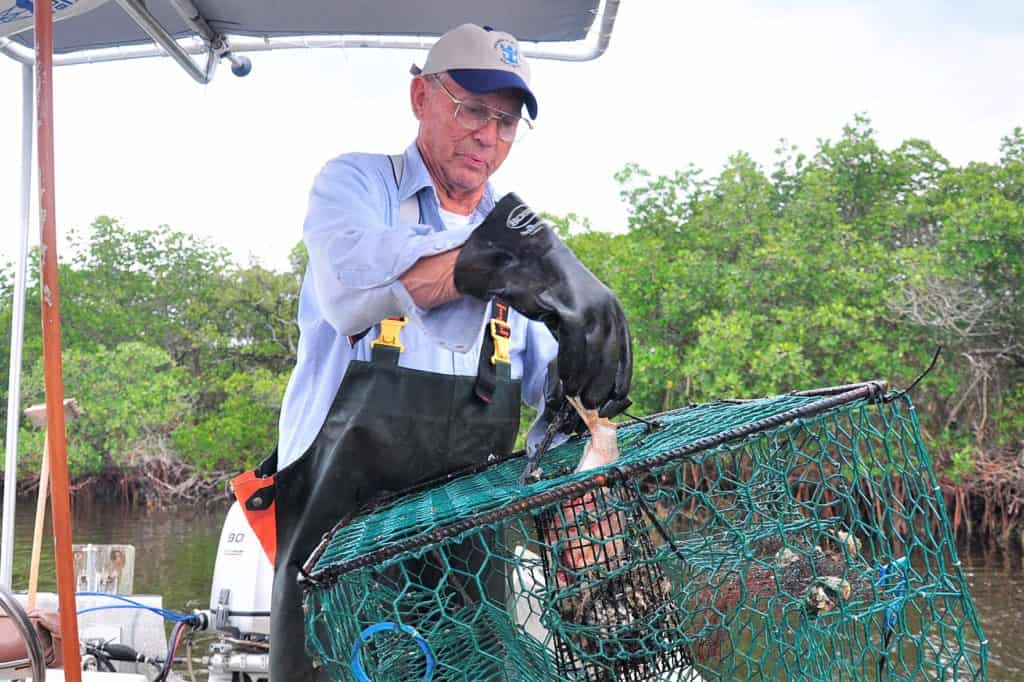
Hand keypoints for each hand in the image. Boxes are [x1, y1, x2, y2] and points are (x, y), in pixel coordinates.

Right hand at [454, 193, 631, 414]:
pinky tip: (564, 379)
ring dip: (585, 379)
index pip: (624, 355)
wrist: (527, 261)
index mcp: (614, 313)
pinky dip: (570, 366)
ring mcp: (591, 306)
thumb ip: (586, 344)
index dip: (619, 383)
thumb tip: (590, 381)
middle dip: (602, 386)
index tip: (610, 405)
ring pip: (594, 354)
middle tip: (592, 406)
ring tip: (575, 396)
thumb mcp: (574, 318)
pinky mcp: (571, 307)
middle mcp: (608, 308)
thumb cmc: (548, 294)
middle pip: (611, 357)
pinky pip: (574, 345)